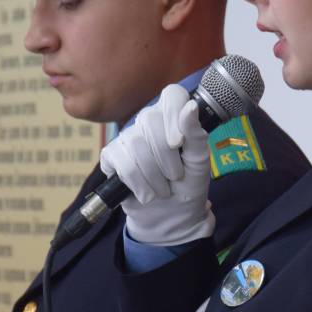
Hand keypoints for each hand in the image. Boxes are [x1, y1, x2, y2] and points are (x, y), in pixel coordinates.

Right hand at [99, 84, 214, 245]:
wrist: (171, 216)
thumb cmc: (188, 184)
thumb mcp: (200, 161)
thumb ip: (196, 134)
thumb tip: (191, 107)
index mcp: (173, 118)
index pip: (171, 95)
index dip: (173, 115)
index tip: (178, 143)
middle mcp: (148, 123)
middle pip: (150, 120)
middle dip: (165, 155)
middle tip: (175, 175)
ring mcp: (127, 138)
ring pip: (135, 143)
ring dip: (153, 174)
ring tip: (163, 189)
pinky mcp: (111, 157)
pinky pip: (120, 162)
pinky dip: (137, 182)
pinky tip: (146, 193)